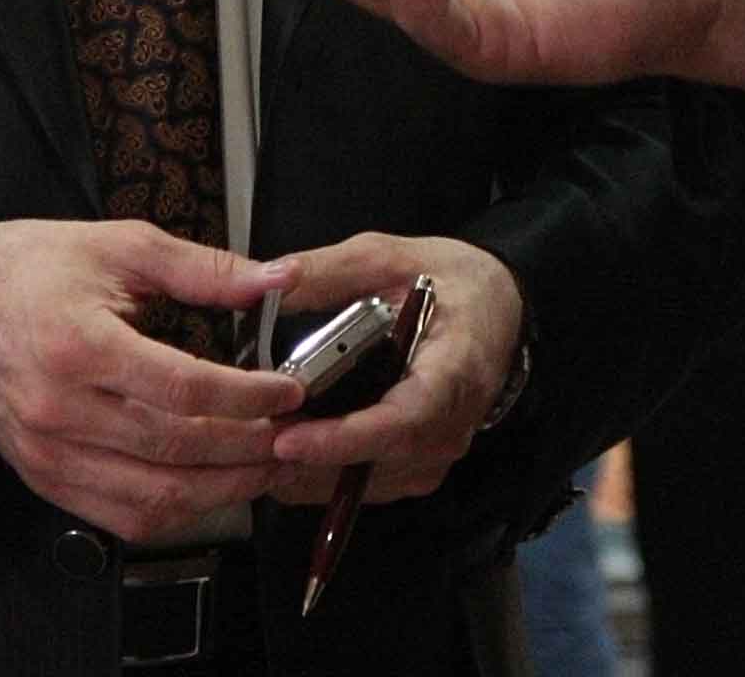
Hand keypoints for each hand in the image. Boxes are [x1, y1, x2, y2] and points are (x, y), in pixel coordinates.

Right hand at [0, 220, 301, 546]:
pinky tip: (207, 488)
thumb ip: (204, 269)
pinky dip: (172, 512)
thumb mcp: (121, 246)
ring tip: (262, 467)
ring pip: (152, 497)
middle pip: (175, 449)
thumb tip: (275, 280)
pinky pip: (117, 517)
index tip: (289, 391)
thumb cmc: (32, 270)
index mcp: (81, 345)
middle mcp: (61, 409)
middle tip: (291, 434)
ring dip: (219, 490)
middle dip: (247, 448)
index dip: (248, 397)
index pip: (185, 390)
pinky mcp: (43, 477)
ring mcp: (48, 452)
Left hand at [262, 234, 521, 505]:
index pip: (404, 419)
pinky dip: (321, 478)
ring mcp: (438, 452)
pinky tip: (280, 458)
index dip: (346, 438)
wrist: (498, 306)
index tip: (290, 438)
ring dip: (308, 475)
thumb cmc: (449, 282)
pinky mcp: (421, 466)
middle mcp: (451, 424)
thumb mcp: (391, 256)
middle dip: (307, 461)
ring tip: (251, 452)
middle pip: (377, 462)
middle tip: (246, 446)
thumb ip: (330, 271)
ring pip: (367, 485)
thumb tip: (269, 281)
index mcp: (453, 368)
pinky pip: (367, 487)